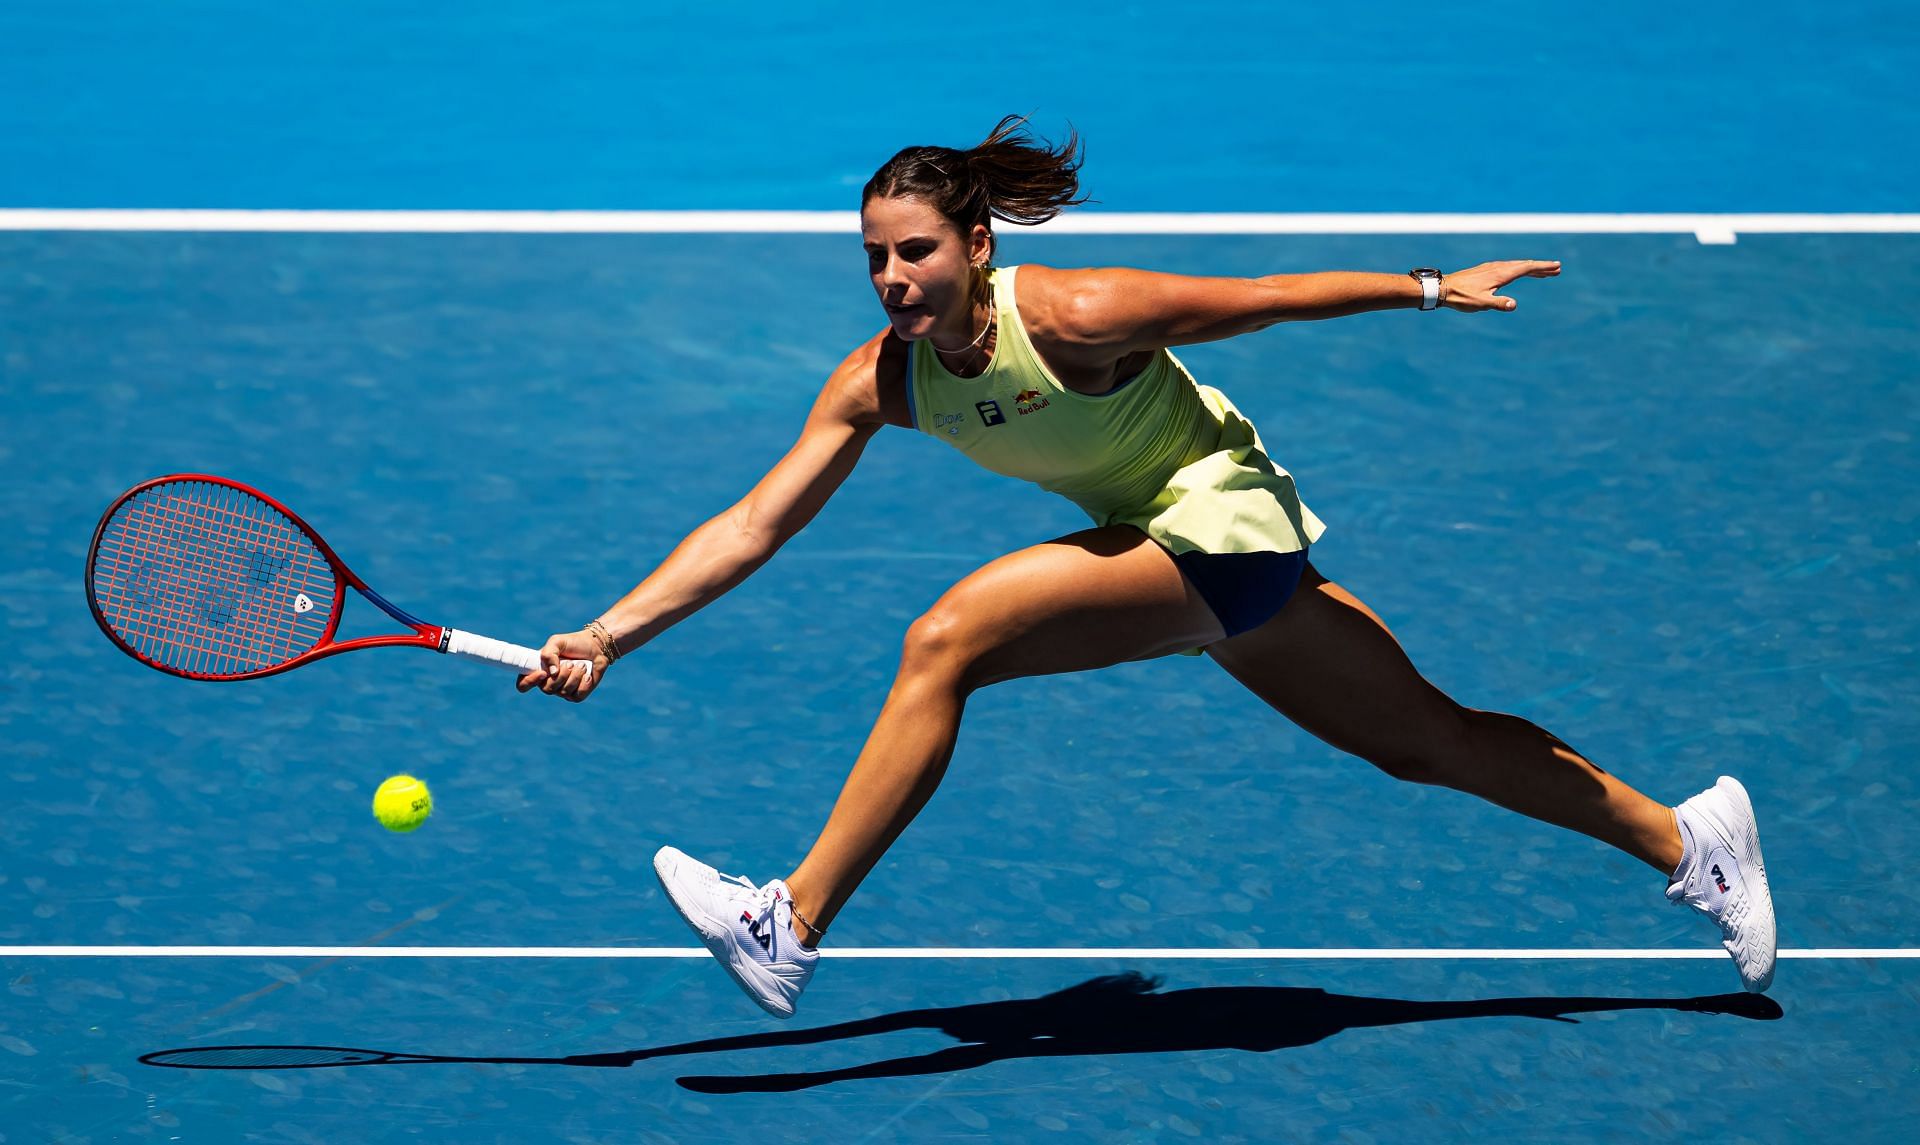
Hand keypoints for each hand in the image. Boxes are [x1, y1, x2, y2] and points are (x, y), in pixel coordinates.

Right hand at [515, 629, 609, 702]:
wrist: (596, 647)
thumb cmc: (573, 643)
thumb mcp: (557, 642)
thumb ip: (549, 653)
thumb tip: (552, 672)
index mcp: (539, 670)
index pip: (523, 684)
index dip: (529, 682)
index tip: (543, 673)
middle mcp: (549, 682)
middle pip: (547, 689)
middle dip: (561, 675)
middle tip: (570, 662)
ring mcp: (562, 690)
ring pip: (563, 692)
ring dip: (575, 676)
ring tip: (581, 664)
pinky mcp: (577, 694)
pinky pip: (577, 696)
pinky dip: (584, 684)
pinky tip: (587, 675)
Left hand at [1442, 260, 1560, 311]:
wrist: (1443, 288)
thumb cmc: (1462, 297)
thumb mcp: (1482, 303)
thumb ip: (1499, 304)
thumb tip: (1513, 305)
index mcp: (1501, 274)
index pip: (1527, 268)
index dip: (1543, 267)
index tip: (1556, 267)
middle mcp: (1498, 267)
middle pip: (1524, 265)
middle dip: (1541, 267)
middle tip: (1557, 269)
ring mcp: (1491, 268)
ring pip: (1516, 266)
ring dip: (1531, 268)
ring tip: (1544, 273)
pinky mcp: (1485, 270)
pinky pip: (1508, 267)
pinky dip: (1519, 269)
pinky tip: (1519, 273)